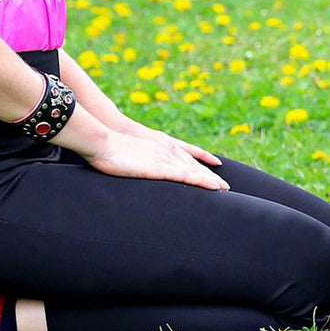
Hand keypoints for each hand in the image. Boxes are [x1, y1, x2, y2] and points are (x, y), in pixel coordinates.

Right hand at [87, 128, 229, 189]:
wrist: (104, 139)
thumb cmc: (110, 145)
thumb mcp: (128, 150)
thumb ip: (136, 155)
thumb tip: (133, 163)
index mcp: (161, 145)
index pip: (186, 155)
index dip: (200, 162)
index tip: (214, 166)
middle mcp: (168, 150)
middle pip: (194, 164)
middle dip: (210, 175)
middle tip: (225, 187)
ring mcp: (166, 159)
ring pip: (195, 171)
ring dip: (211, 181)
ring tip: (225, 190)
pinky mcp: (161, 169)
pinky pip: (187, 176)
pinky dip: (202, 182)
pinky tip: (214, 188)